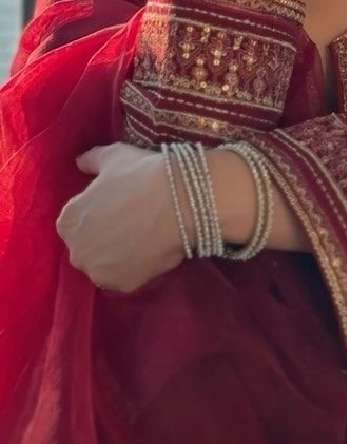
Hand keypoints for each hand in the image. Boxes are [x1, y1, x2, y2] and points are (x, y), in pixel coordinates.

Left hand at [57, 142, 187, 293]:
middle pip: (88, 246)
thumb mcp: (114, 157)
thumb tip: (80, 162)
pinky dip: (136, 267)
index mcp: (68, 221)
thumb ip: (91, 160)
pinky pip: (126, 276)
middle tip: (130, 222)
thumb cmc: (142, 175)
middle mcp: (77, 251)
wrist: (181, 201)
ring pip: (106, 264)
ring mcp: (99, 272)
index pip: (75, 222)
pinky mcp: (124, 285)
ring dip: (117, 255)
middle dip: (103, 237)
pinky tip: (151, 251)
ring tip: (142, 238)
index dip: (97, 213)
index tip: (116, 205)